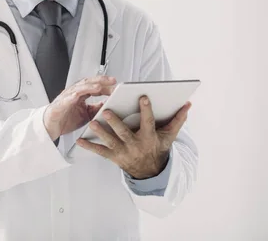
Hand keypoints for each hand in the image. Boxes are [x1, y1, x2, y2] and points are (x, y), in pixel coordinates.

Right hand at [43, 76, 116, 140]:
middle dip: (101, 80)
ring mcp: (67, 96)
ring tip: (100, 86)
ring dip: (90, 86)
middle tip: (112, 81)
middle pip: (89, 82)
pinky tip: (80, 95)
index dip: (106, 85)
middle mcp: (75, 92)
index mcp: (81, 94)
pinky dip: (75, 95)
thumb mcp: (87, 115)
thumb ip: (96, 108)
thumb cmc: (66, 119)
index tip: (116, 86)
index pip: (95, 86)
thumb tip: (109, 105)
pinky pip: (69, 97)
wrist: (51, 127)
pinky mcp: (61, 103)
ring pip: (80, 87)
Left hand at [76, 96, 191, 178]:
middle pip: (124, 133)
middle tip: (107, 111)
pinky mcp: (114, 157)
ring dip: (101, 132)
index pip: (148, 122)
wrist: (150, 170)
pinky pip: (100, 152)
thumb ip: (178, 119)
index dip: (146, 110)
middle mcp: (135, 145)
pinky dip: (89, 146)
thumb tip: (188, 104)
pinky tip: (79, 140)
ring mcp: (123, 152)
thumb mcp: (169, 135)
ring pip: (110, 141)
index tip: (143, 97)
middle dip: (115, 123)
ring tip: (92, 122)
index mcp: (148, 137)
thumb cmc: (158, 147)